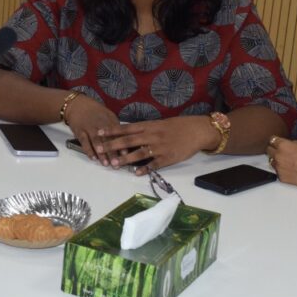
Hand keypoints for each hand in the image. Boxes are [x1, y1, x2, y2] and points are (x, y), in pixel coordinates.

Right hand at [62, 94, 118, 158]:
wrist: (77, 104)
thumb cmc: (94, 111)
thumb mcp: (108, 114)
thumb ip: (115, 126)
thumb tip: (124, 139)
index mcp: (109, 119)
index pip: (117, 134)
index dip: (122, 144)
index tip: (126, 155)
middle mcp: (100, 123)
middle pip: (107, 139)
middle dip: (113, 153)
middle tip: (116, 164)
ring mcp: (89, 127)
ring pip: (96, 141)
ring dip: (101, 154)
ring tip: (105, 163)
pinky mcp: (79, 131)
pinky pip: (84, 141)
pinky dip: (88, 150)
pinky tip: (93, 158)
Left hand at [92, 117, 211, 173]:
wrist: (198, 130)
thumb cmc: (179, 126)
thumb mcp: (161, 123)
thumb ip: (146, 129)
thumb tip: (129, 133)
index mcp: (150, 125)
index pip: (127, 128)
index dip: (113, 130)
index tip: (99, 132)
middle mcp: (153, 135)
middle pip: (130, 140)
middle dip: (113, 145)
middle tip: (99, 149)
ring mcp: (161, 147)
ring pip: (140, 153)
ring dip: (126, 159)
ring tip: (114, 164)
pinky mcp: (169, 158)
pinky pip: (155, 164)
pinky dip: (146, 168)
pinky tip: (136, 173)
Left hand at [265, 137, 296, 187]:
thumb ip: (293, 141)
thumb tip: (289, 143)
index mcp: (283, 145)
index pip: (271, 140)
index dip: (276, 140)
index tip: (277, 142)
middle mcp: (278, 156)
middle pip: (268, 150)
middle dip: (274, 149)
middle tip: (282, 151)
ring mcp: (278, 167)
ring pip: (271, 161)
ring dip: (277, 160)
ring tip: (288, 160)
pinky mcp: (281, 177)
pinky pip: (277, 171)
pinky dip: (281, 169)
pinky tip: (290, 168)